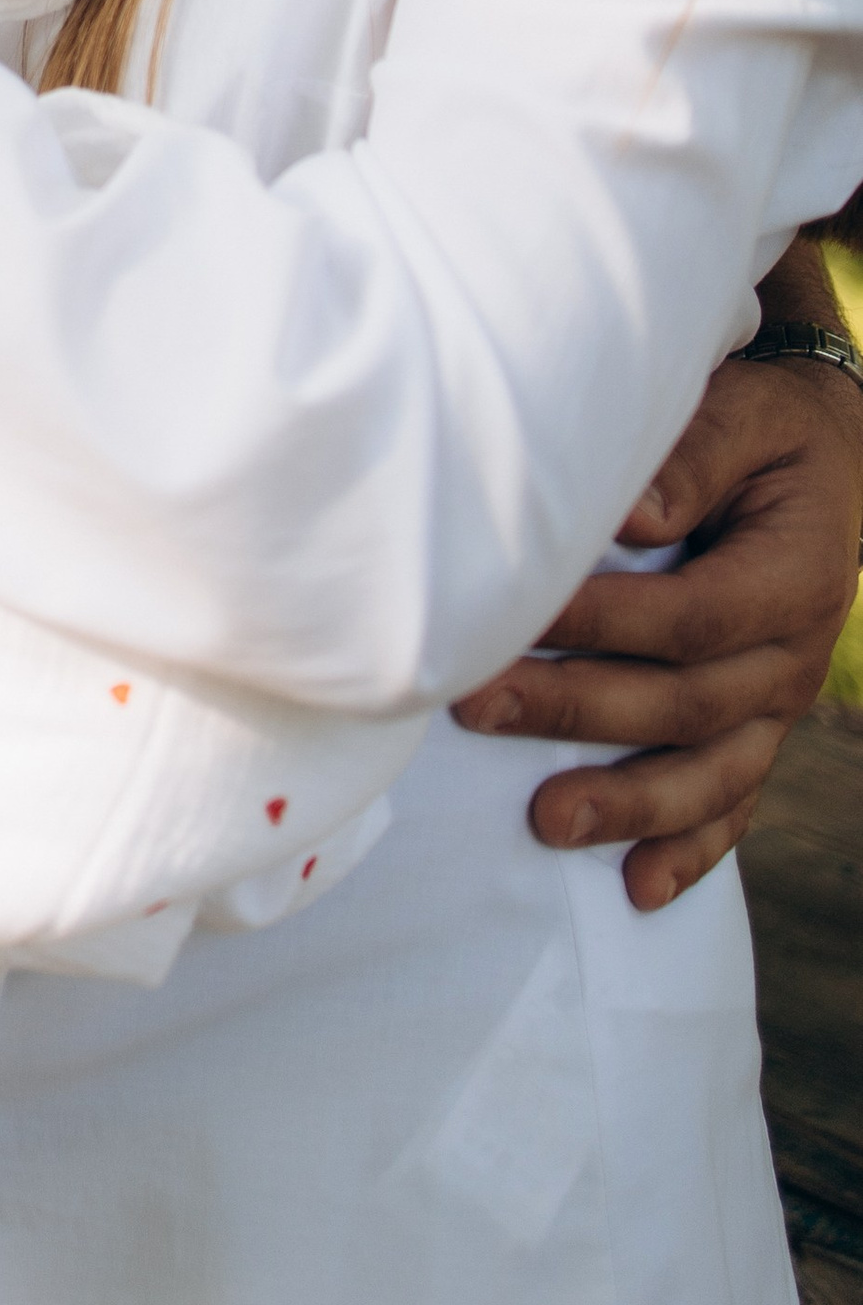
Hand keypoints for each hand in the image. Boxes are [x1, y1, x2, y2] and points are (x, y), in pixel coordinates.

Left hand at [452, 351, 862, 910]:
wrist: (831, 459)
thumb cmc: (765, 430)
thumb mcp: (743, 414)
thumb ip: (692, 459)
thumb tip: (628, 513)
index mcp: (792, 576)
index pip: (691, 617)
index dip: (604, 626)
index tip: (515, 621)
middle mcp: (791, 655)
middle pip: (685, 702)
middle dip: (577, 711)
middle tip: (477, 709)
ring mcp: (778, 703)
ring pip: (710, 773)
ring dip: (627, 803)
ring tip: (548, 824)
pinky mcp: (760, 729)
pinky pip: (734, 801)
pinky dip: (692, 852)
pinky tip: (640, 890)